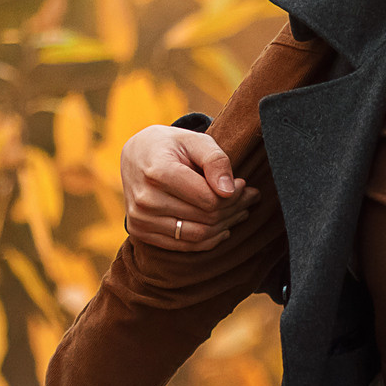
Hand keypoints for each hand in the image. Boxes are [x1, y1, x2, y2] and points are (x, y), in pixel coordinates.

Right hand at [120, 124, 254, 251]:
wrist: (135, 155)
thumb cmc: (170, 145)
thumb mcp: (194, 140)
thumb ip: (215, 160)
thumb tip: (229, 191)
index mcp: (157, 172)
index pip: (208, 199)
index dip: (233, 194)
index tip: (243, 184)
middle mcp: (145, 200)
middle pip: (205, 217)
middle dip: (234, 209)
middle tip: (250, 197)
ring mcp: (140, 219)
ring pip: (198, 235)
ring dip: (226, 226)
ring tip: (241, 211)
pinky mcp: (140, 232)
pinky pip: (184, 246)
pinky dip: (209, 240)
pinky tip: (223, 228)